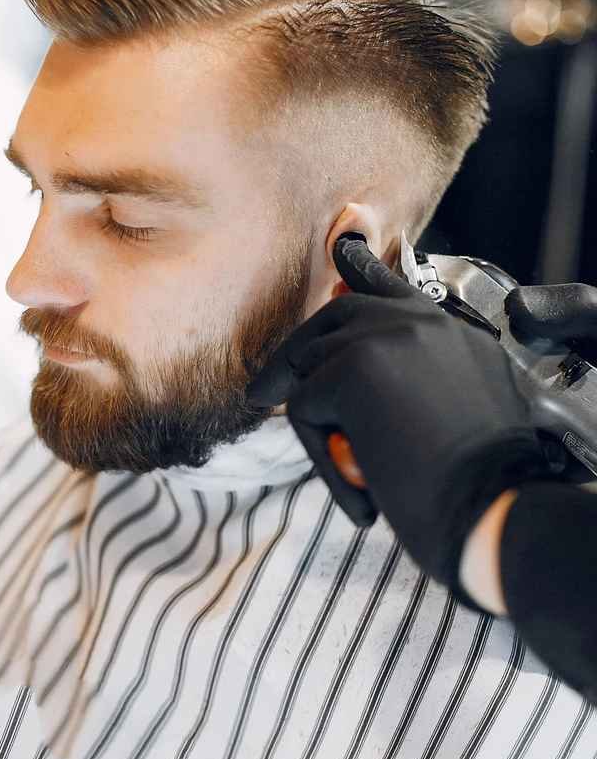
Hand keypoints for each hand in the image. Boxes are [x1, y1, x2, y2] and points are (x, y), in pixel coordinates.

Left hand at [245, 235, 554, 602]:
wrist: (496, 506)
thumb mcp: (464, 415)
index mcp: (452, 332)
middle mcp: (421, 321)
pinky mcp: (351, 366)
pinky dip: (321, 459)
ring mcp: (385, 335)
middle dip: (296, 357)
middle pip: (338, 316)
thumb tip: (370, 386)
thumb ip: (422, 382)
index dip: (361, 269)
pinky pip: (301, 411)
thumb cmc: (483, 487)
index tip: (343, 251)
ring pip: (312, 368)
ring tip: (354, 477)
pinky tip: (360, 496)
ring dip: (318, 428)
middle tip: (263, 393)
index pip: (394, 285)